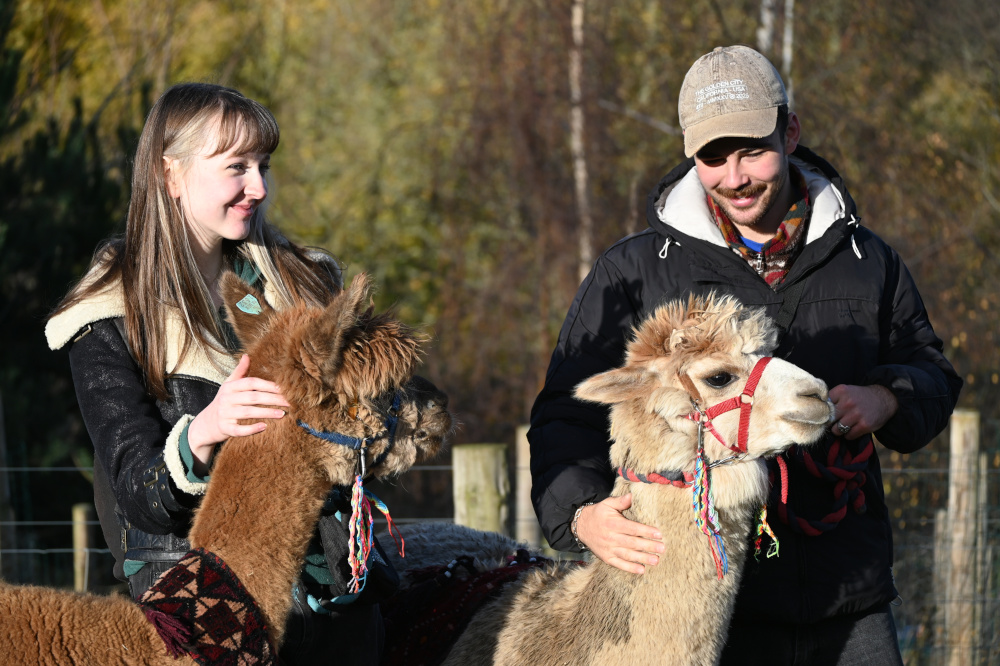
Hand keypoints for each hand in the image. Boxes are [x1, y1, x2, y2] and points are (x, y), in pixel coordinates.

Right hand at [187, 354, 289, 470]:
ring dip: (266, 413)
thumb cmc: (224, 402)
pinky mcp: (225, 429)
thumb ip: (239, 371)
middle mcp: (226, 399)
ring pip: (248, 412)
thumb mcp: (228, 385)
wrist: (206, 423)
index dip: (268, 385)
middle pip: (253, 397)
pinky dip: (251, 429)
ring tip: (283, 414)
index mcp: (230, 387)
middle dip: (273, 399)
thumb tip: (247, 355)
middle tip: (289, 402)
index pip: (251, 383)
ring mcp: (225, 414)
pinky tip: (264, 427)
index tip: (284, 388)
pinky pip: (239, 430)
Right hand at [575, 493, 663, 574]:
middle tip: (662, 548)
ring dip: (642, 558)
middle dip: (648, 546)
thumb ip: (620, 501)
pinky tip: (641, 570)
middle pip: (632, 543)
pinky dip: (630, 568)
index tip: (659, 534)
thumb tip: (632, 495)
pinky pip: (619, 564)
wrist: (581, 526)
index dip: (646, 531)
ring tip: (656, 560)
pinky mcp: (606, 557)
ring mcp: (608, 549)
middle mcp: (611, 537)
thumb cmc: (598, 514)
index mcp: (613, 523)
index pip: (632, 528)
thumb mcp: (607, 504)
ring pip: (628, 555)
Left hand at [829, 384, 897, 439]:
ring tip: (844, 425)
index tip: (827, 412)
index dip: (824, 411)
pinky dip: (849, 435)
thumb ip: (832, 399)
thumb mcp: (846, 391)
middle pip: (828, 419)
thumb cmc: (859, 397)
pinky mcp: (864, 425)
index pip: (823, 405)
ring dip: (839, 430)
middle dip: (830, 422)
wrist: (884, 399)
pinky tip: (853, 428)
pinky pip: (848, 436)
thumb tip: (817, 413)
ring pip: (836, 430)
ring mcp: (856, 415)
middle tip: (835, 421)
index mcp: (842, 391)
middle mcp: (848, 402)